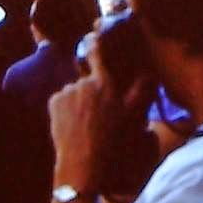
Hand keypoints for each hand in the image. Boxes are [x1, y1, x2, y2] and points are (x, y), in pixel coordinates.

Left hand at [49, 29, 138, 198]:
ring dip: (81, 101)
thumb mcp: (135, 117)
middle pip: (88, 79)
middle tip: (101, 113)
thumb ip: (143, 92)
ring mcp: (66, 93)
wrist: (84, 167)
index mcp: (104, 83)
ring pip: (75, 91)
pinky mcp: (53, 104)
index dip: (96, 42)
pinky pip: (62, 100)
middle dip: (94, 91)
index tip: (93, 35)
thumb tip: (149, 76)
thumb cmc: (114, 144)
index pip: (98, 52)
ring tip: (88, 124)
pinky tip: (75, 125)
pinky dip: (67, 108)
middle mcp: (83, 83)